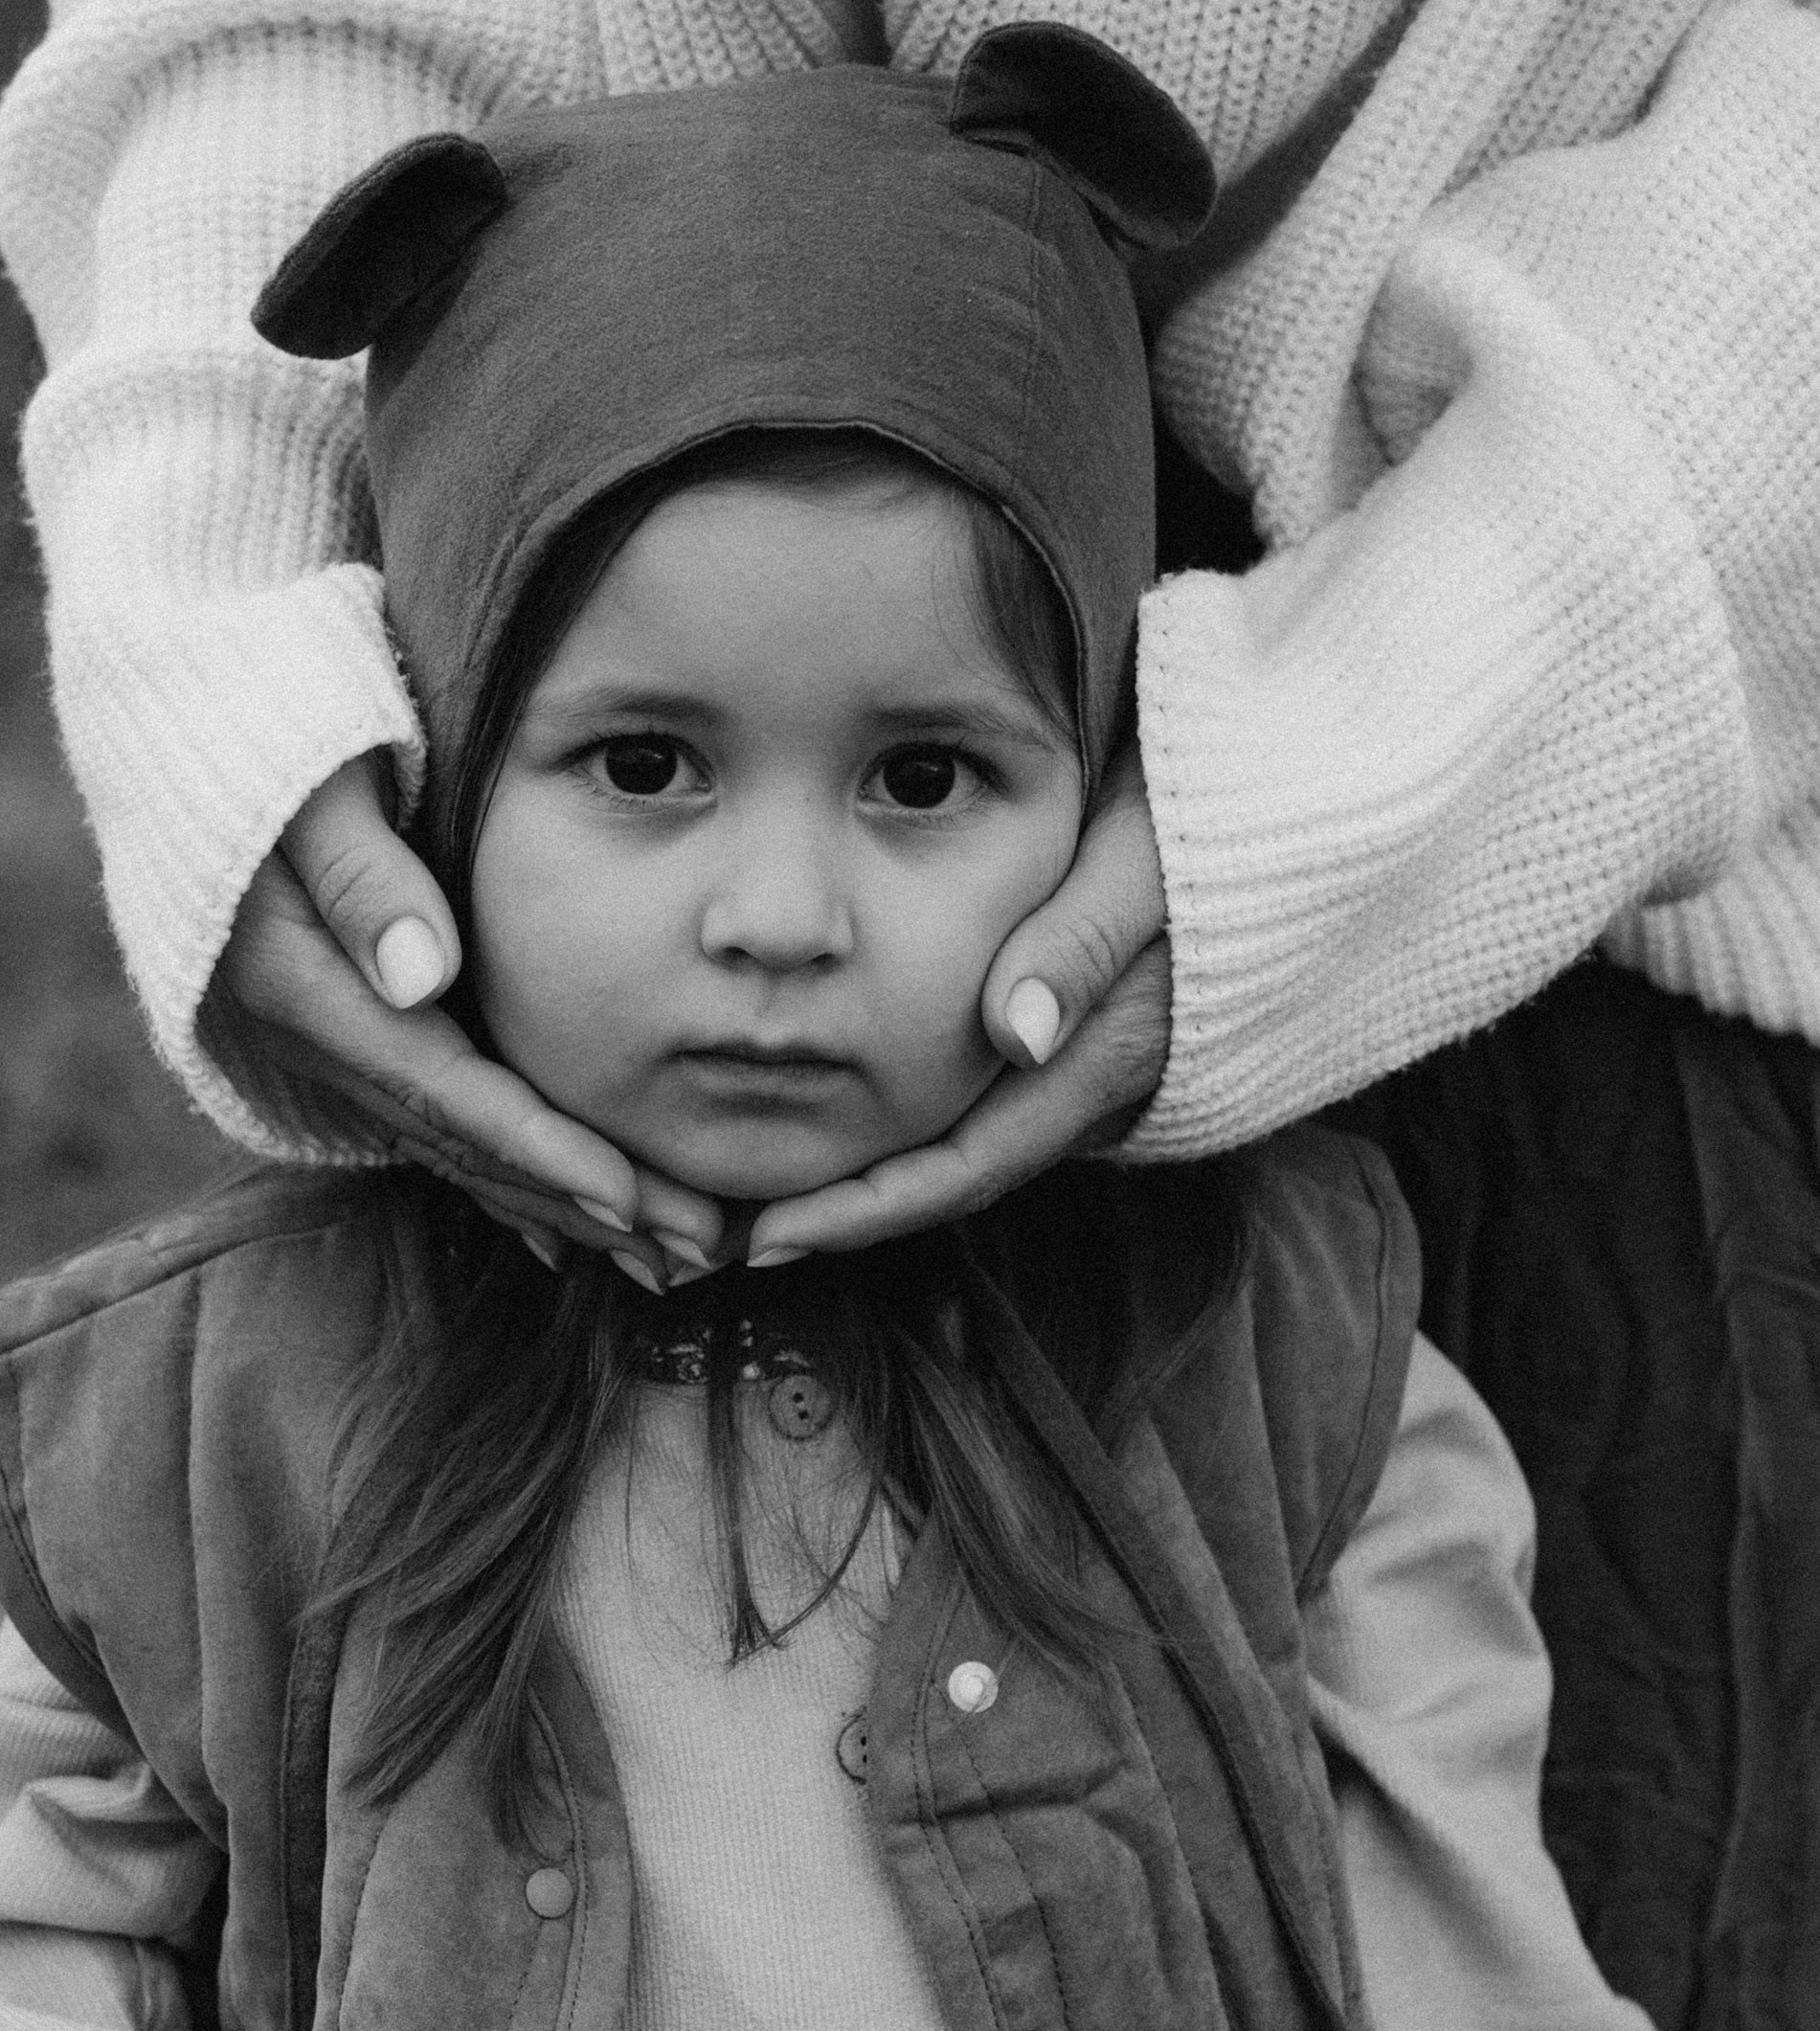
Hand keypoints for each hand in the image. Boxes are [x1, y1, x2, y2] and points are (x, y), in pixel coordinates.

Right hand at [210, 755, 722, 1288]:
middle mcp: (317, 1037)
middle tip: (700, 1251)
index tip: (634, 1201)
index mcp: (307, 988)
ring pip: (464, 1150)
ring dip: (567, 1207)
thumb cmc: (261, 727)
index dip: (544, 1153)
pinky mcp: (352, 1031)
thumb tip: (422, 974)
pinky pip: (445, 1124)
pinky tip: (576, 1225)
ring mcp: (332, 1043)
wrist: (176, 727)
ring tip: (672, 1254)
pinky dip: (517, 1174)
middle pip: (469, 1146)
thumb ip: (360, 872)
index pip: (448, 1094)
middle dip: (587, 1206)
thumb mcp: (309, 780)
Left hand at [744, 742, 1169, 1265]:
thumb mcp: (1151, 853)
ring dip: (870, 1176)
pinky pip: (984, 1103)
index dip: (863, 1212)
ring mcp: (1092, 1064)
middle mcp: (1099, 1081)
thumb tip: (1013, 1035)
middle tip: (728, 1236)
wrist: (1303, 793)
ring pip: (967, 1146)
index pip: (966, 1164)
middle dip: (846, 1215)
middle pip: (954, 1176)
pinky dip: (906, 1123)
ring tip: (757, 1188)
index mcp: (1106, 1051)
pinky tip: (834, 1111)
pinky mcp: (1084, 1035)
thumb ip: (1085, 940)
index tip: (764, 1237)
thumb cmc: (1214, 804)